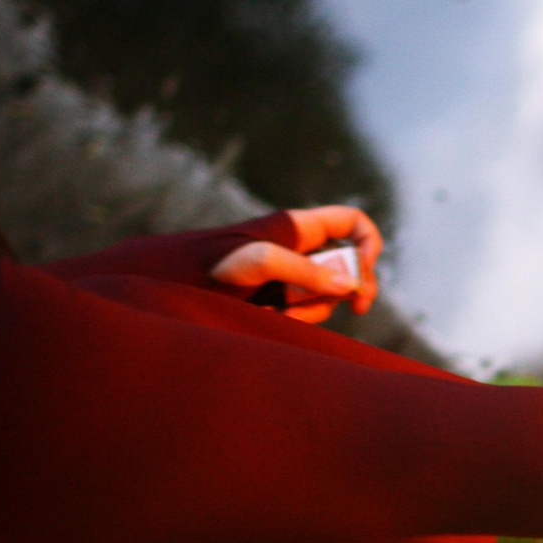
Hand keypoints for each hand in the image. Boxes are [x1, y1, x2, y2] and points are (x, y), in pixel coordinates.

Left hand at [208, 204, 384, 321]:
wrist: (175, 288)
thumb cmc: (211, 263)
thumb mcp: (260, 261)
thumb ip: (305, 273)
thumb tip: (348, 287)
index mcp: (299, 228)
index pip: (351, 223)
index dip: (367, 242)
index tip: (363, 269)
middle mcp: (299, 250)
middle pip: (348, 265)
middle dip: (353, 287)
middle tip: (358, 308)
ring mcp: (290, 277)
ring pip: (326, 295)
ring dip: (313, 309)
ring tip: (280, 314)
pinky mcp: (279, 301)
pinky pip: (304, 312)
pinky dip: (295, 320)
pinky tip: (268, 318)